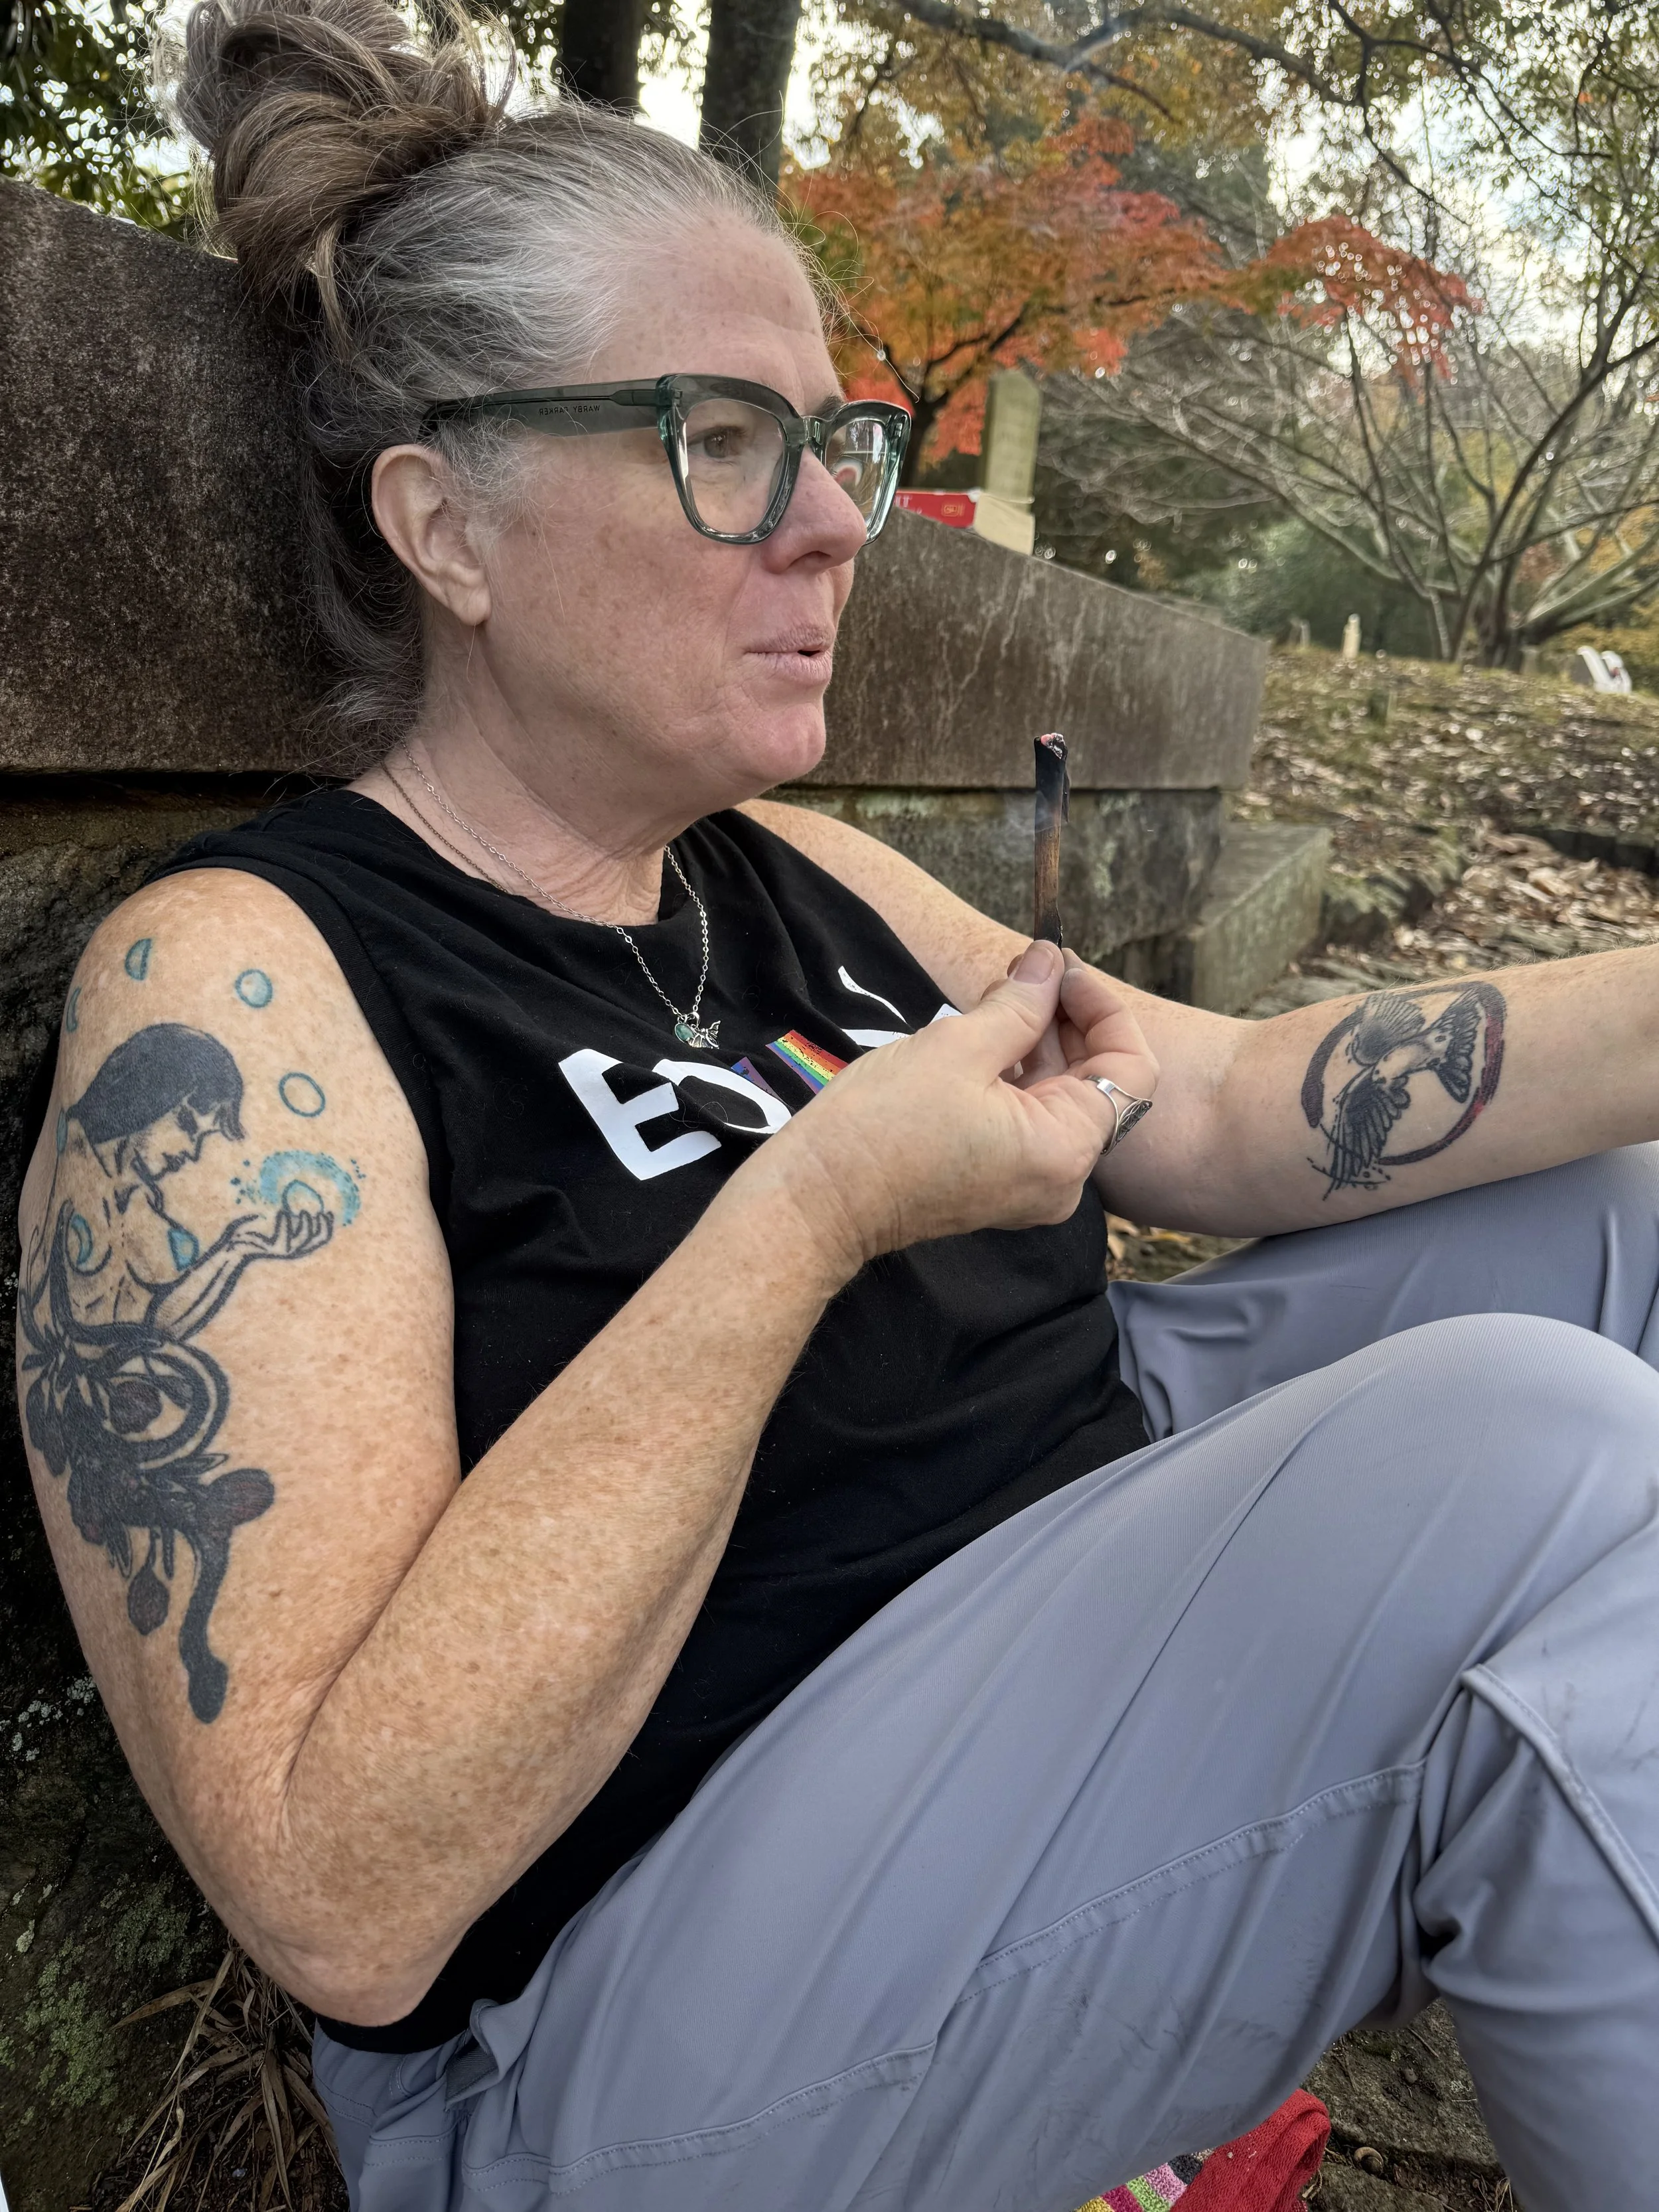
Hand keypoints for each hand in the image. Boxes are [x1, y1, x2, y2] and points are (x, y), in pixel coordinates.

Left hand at [231, 1205, 335, 1259]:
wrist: (232, 1247)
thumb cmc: (250, 1233)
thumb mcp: (269, 1224)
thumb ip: (285, 1218)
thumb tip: (296, 1206)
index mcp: (294, 1245)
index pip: (320, 1239)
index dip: (327, 1226)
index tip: (327, 1212)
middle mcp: (293, 1251)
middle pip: (318, 1239)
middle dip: (322, 1225)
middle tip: (318, 1212)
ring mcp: (284, 1252)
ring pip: (304, 1237)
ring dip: (307, 1223)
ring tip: (302, 1210)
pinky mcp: (274, 1250)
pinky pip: (285, 1236)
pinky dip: (285, 1222)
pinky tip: (282, 1212)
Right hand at [749, 939, 1157, 1276]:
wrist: (820, 1198)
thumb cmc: (883, 1129)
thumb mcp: (958, 1048)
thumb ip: (1019, 1003)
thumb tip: (1049, 962)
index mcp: (1065, 1149)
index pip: (1131, 1069)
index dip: (1104, 1008)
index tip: (1061, 968)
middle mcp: (1062, 1178)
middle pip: (1096, 1082)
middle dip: (1066, 1018)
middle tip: (1028, 966)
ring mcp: (1030, 1184)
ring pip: (1059, 1097)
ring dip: (1039, 1040)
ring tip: (1003, 989)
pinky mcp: (999, 1182)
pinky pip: (1028, 1118)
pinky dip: (1017, 1073)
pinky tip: (987, 1031)